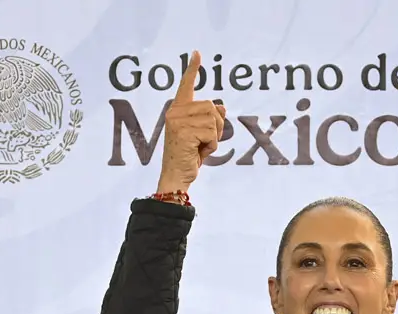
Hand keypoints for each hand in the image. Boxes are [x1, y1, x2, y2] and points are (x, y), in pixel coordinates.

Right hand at [156, 50, 225, 194]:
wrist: (175, 176)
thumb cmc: (187, 156)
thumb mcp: (202, 135)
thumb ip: (209, 120)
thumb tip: (222, 108)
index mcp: (177, 110)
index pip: (186, 86)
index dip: (193, 70)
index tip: (197, 53)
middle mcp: (175, 112)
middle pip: (212, 107)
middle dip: (217, 126)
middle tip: (205, 142)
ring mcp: (178, 121)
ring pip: (214, 120)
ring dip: (215, 137)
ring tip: (201, 148)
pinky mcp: (184, 132)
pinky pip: (212, 134)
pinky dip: (212, 146)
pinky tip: (200, 153)